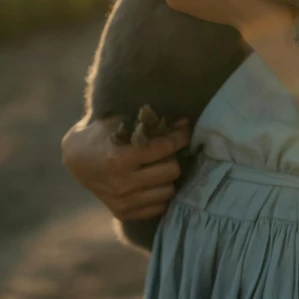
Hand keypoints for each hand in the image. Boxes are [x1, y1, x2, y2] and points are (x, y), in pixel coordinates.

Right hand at [61, 117, 190, 220]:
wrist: (76, 159)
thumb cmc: (100, 134)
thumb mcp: (120, 121)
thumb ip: (149, 123)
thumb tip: (183, 123)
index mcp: (120, 158)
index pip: (164, 148)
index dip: (179, 136)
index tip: (185, 129)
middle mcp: (122, 184)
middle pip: (171, 171)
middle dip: (172, 157)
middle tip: (167, 150)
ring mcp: (122, 202)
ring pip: (168, 191)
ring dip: (167, 176)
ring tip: (160, 165)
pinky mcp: (122, 213)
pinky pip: (158, 207)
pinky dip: (159, 193)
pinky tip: (153, 181)